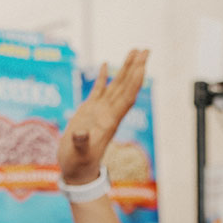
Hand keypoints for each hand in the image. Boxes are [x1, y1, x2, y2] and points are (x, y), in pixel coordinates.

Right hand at [58, 48, 148, 184]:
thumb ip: (81, 143)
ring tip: (134, 51)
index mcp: (109, 121)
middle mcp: (108, 114)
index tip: (142, 64)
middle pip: (126, 87)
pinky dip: (103, 77)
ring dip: (125, 69)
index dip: (134, 80)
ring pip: (116, 86)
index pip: (126, 96)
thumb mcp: (78, 155)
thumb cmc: (78, 165)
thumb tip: (82, 133)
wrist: (77, 173)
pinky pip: (99, 91)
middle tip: (145, 49)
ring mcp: (100, 112)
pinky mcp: (89, 112)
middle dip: (136, 68)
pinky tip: (107, 64)